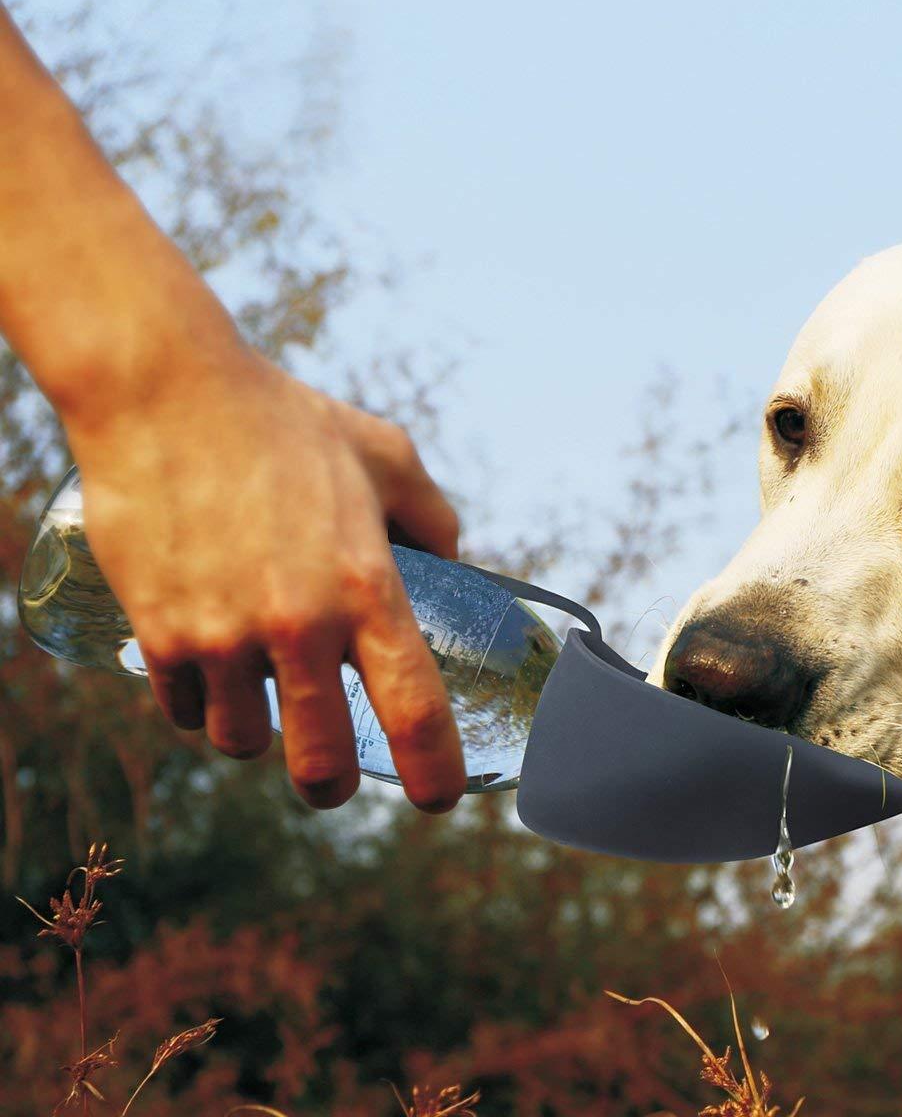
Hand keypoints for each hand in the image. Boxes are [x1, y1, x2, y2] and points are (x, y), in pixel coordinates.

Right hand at [64, 323, 466, 812]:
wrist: (166, 392)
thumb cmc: (285, 421)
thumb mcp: (386, 455)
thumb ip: (432, 517)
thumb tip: (452, 560)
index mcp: (368, 587)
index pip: (415, 710)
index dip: (435, 771)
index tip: (440, 798)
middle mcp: (299, 625)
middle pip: (323, 764)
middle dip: (331, 781)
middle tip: (332, 773)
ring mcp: (223, 637)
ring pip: (244, 743)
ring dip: (257, 731)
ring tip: (260, 688)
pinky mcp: (158, 634)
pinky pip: (184, 711)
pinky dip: (199, 703)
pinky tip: (207, 668)